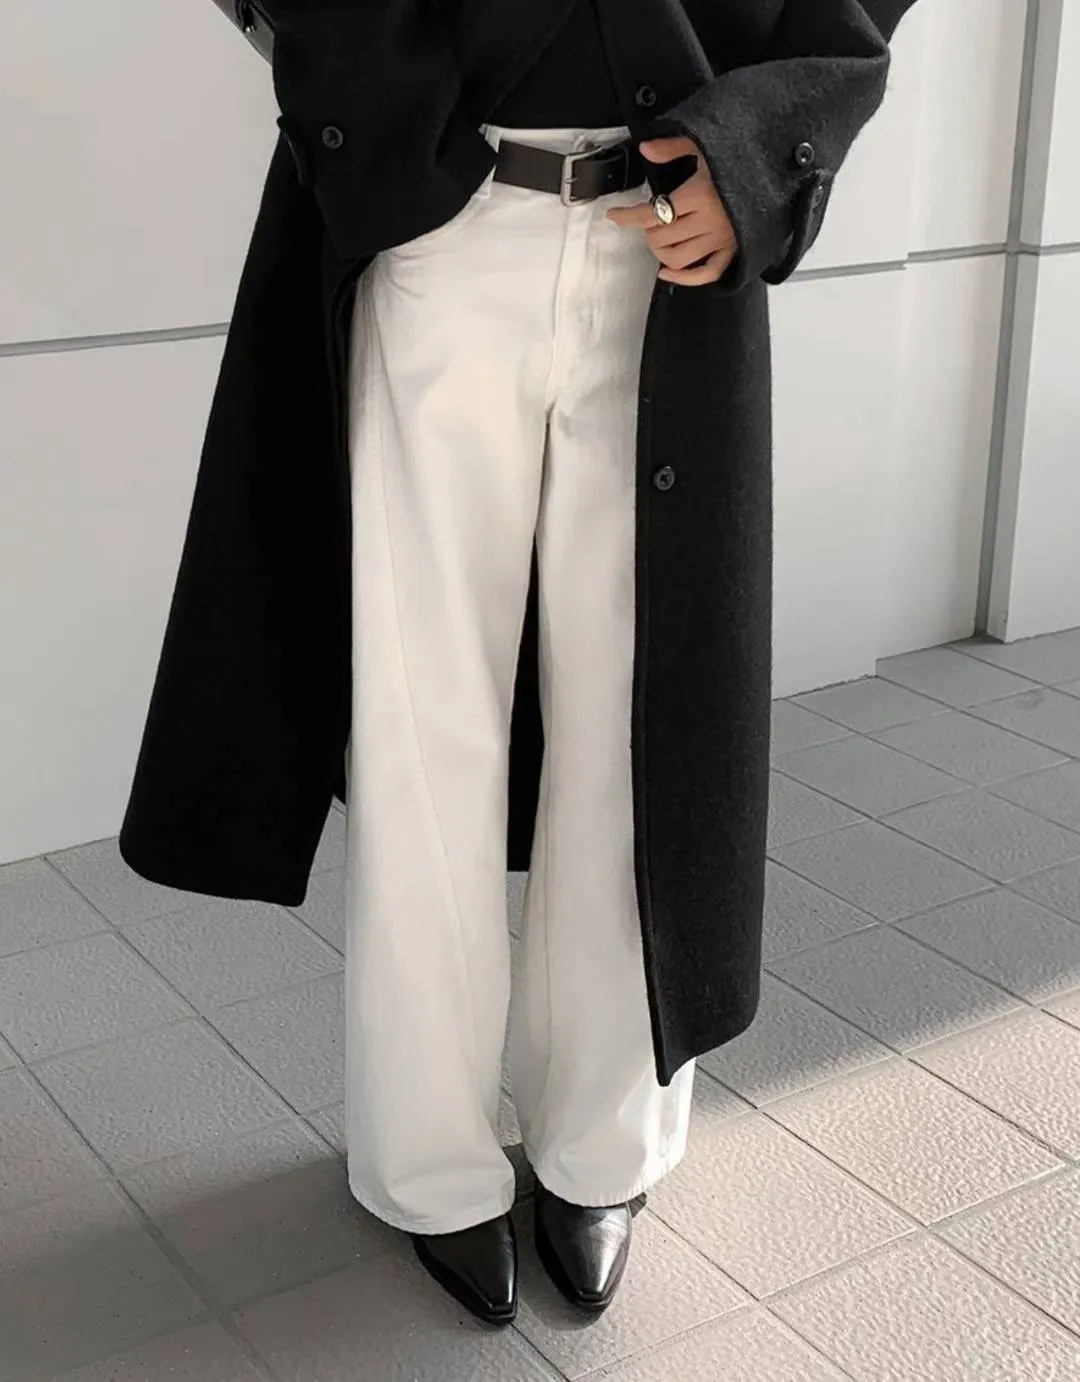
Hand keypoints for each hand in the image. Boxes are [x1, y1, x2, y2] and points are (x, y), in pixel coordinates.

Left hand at [606, 136, 737, 285]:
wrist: (772, 175)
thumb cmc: (737, 160)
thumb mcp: (704, 145)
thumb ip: (672, 148)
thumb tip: (644, 150)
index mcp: (698, 195)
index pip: (652, 213)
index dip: (628, 217)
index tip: (613, 215)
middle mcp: (708, 222)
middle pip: (661, 238)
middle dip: (647, 231)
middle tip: (648, 221)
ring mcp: (721, 240)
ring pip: (678, 259)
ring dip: (660, 252)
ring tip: (658, 239)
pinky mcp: (732, 251)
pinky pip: (706, 274)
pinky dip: (684, 278)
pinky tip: (667, 273)